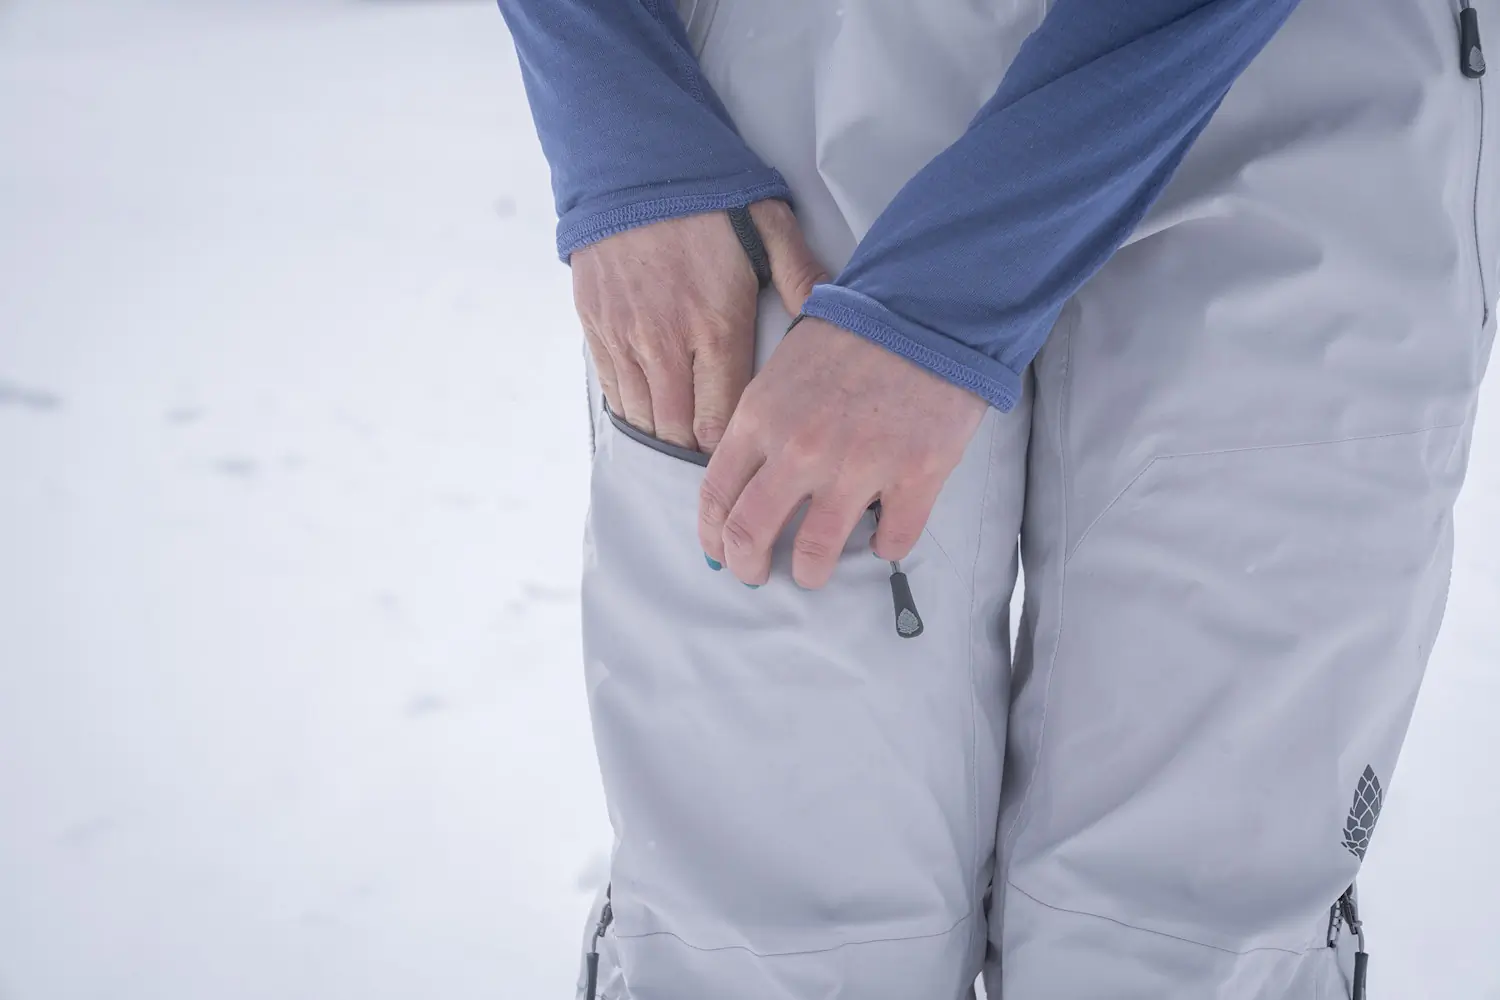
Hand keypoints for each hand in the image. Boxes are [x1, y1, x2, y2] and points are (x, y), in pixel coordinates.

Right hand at [572, 200, 826, 451]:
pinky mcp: (595, 328)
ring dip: (665, 436)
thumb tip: (834, 314)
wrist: (630, 164)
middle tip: (719, 459)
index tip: (747, 451)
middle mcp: (666, 343)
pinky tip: (653, 414)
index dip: (733, 447)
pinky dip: (633, 411)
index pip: (722, 420)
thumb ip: (801, 277)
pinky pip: (613, 394)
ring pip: (644, 420)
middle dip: (699, 452)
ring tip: (687, 442)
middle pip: (679, 432)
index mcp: (716, 326)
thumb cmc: (705, 196)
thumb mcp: (769, 226)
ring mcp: (625, 338)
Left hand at [699, 318, 988, 587]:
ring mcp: (857, 466)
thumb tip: (744, 481)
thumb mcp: (782, 370)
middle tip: (756, 576)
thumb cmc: (854, 336)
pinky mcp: (914, 476)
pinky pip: (891, 540)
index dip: (713, 535)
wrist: (927, 311)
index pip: (716, 495)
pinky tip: (882, 540)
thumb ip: (759, 425)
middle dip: (747, 568)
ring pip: (815, 553)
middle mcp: (800, 449)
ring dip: (810, 573)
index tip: (720, 551)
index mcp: (760, 418)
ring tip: (814, 573)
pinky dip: (885, 549)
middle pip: (751, 534)